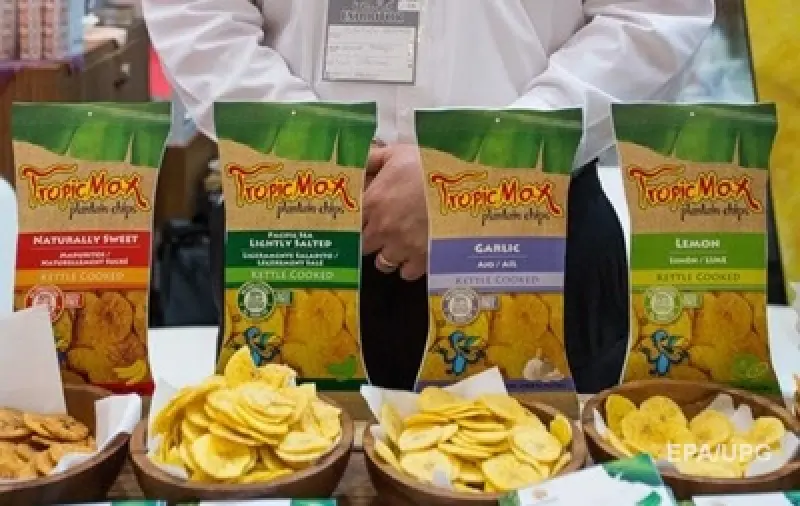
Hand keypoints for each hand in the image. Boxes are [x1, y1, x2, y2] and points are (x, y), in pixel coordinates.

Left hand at [362, 143, 427, 280]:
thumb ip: (371, 159)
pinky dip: (408, 267)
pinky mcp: (421, 258)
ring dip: (388, 256)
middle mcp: (382, 228)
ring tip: (398, 246)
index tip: (364, 219)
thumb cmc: (428, 165)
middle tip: (382, 231)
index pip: (350, 222)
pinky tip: (414, 255)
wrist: (463, 184)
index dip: (357, 222)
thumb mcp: (397, 153)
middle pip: (364, 246)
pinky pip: (406, 273)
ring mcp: (401, 246)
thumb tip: (355, 162)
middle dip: (371, 240)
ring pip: (383, 263)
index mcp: (372, 202)